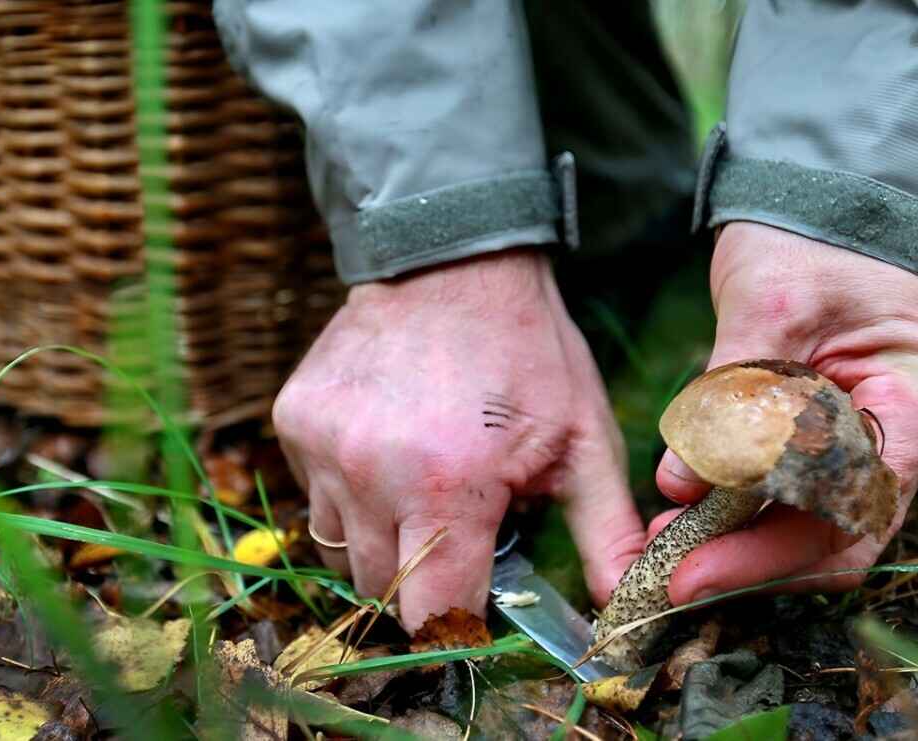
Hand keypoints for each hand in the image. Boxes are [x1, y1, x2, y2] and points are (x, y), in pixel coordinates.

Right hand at [274, 249, 644, 629]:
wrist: (451, 261)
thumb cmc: (527, 352)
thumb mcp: (583, 438)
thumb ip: (604, 532)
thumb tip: (625, 607)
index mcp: (449, 485)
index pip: (432, 613)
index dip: (458, 626)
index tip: (478, 610)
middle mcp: (370, 472)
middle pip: (383, 590)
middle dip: (425, 580)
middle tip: (462, 528)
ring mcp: (322, 446)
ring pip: (343, 550)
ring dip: (385, 541)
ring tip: (425, 484)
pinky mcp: (293, 422)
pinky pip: (316, 498)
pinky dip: (352, 496)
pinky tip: (387, 450)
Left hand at [654, 222, 917, 603]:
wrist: (821, 207)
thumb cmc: (809, 242)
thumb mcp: (765, 308)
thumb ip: (727, 400)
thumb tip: (680, 486)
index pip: (848, 510)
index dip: (768, 553)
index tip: (692, 570)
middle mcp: (912, 437)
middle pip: (837, 537)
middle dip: (751, 563)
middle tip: (671, 574)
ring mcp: (878, 444)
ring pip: (816, 529)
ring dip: (744, 546)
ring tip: (669, 545)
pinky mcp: (835, 443)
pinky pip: (796, 498)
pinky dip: (745, 515)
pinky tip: (689, 516)